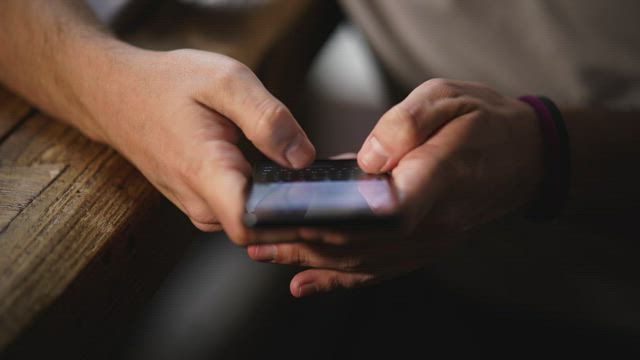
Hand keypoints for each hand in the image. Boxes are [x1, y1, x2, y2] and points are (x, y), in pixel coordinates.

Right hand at [83, 48, 314, 241]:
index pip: (250, 226)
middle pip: (258, 230)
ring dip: (277, 208)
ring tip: (299, 178)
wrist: (117, 94)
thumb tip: (303, 158)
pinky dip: (259, 200)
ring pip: (249, 223)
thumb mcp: (225, 81)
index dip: (290, 221)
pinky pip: (235, 212)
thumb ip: (268, 119)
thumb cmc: (167, 84)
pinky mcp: (197, 202)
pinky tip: (272, 176)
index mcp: (207, 170)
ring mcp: (195, 206)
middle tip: (322, 187)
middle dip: (293, 214)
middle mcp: (198, 199)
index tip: (318, 205)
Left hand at [248, 79, 543, 296]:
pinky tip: (304, 282)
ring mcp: (427, 241)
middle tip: (255, 233)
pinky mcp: (421, 248)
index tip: (293, 217)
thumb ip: (406, 124)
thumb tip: (364, 158)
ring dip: (309, 260)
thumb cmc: (483, 122)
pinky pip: (376, 271)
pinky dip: (337, 279)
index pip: (387, 210)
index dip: (338, 219)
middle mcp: (432, 221)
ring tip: (265, 252)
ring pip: (361, 261)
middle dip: (303, 241)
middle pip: (360, 243)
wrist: (524, 156)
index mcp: (437, 177)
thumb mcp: (448, 99)